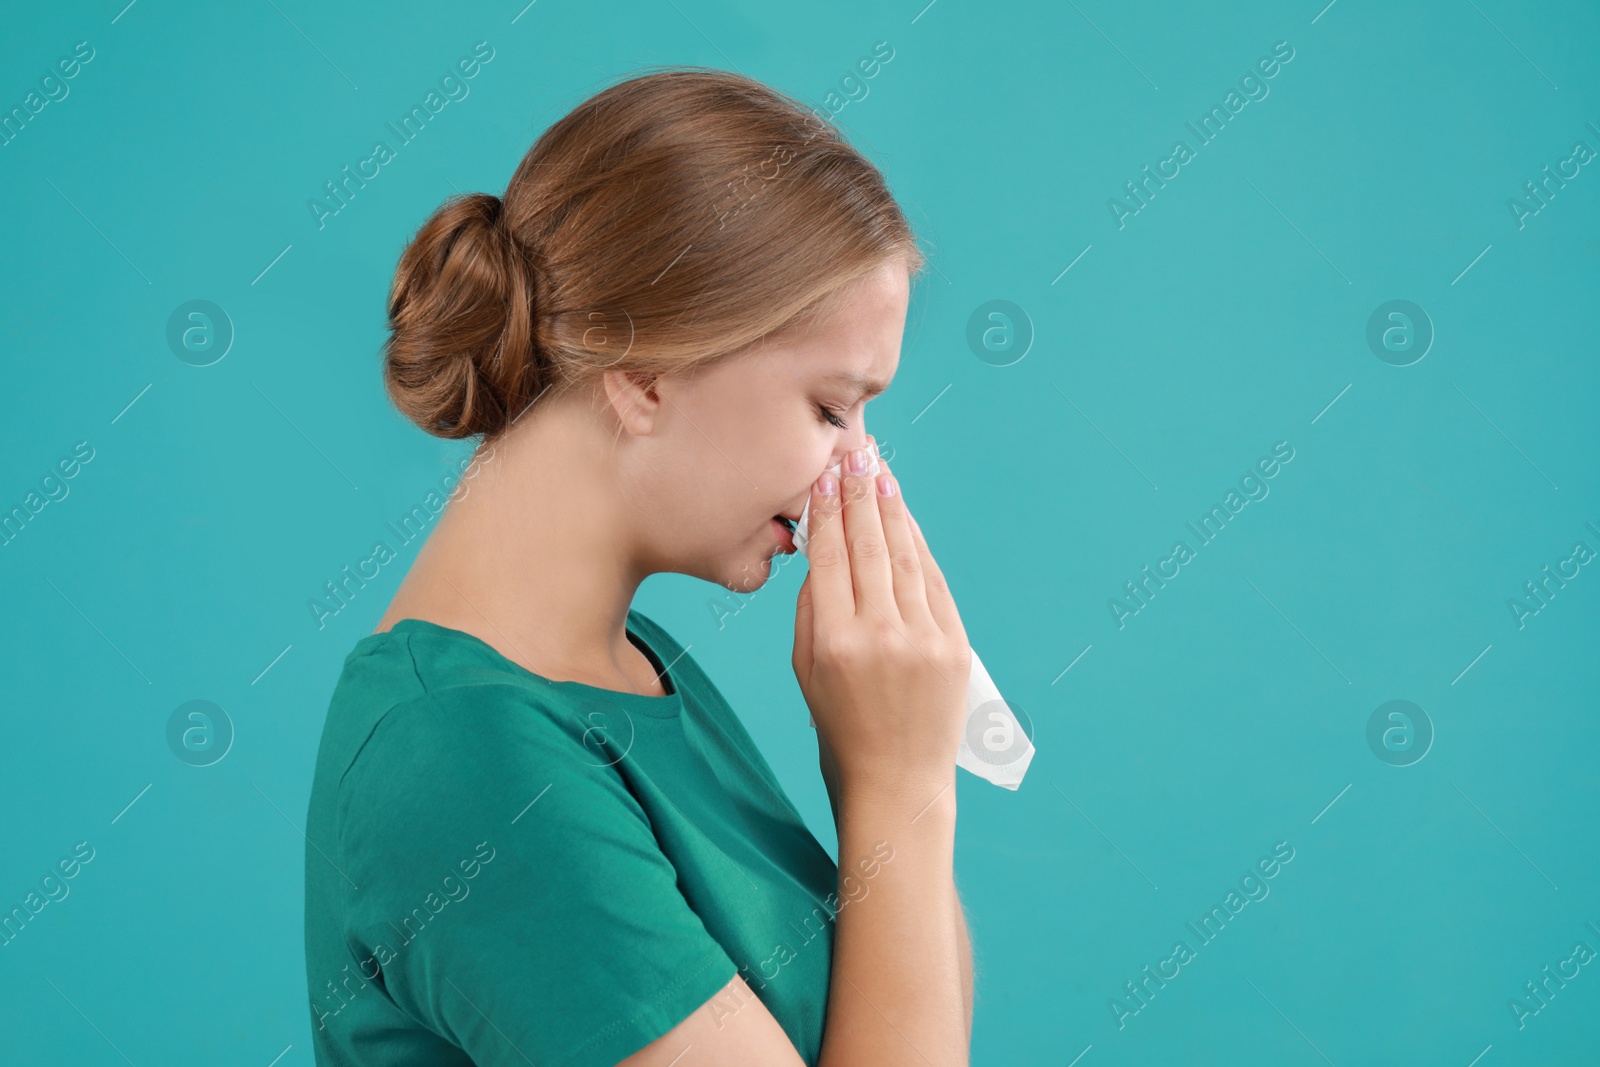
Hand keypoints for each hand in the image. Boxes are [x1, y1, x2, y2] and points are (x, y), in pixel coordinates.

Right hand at [792, 438, 971, 804]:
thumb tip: (822, 554)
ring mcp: (923, 640)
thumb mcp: (804, 673)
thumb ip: (811, 612)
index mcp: (833, 642)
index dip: (829, 508)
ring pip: (904, 556)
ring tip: (882, 472)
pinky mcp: (955, 647)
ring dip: (893, 508)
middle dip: (861, 491)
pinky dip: (918, 547)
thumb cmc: (841, 730)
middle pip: (869, 544)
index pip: (830, 556)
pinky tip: (907, 519)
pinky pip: (932, 584)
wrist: (898, 784)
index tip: (826, 473)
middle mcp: (880, 634)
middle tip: (855, 450)